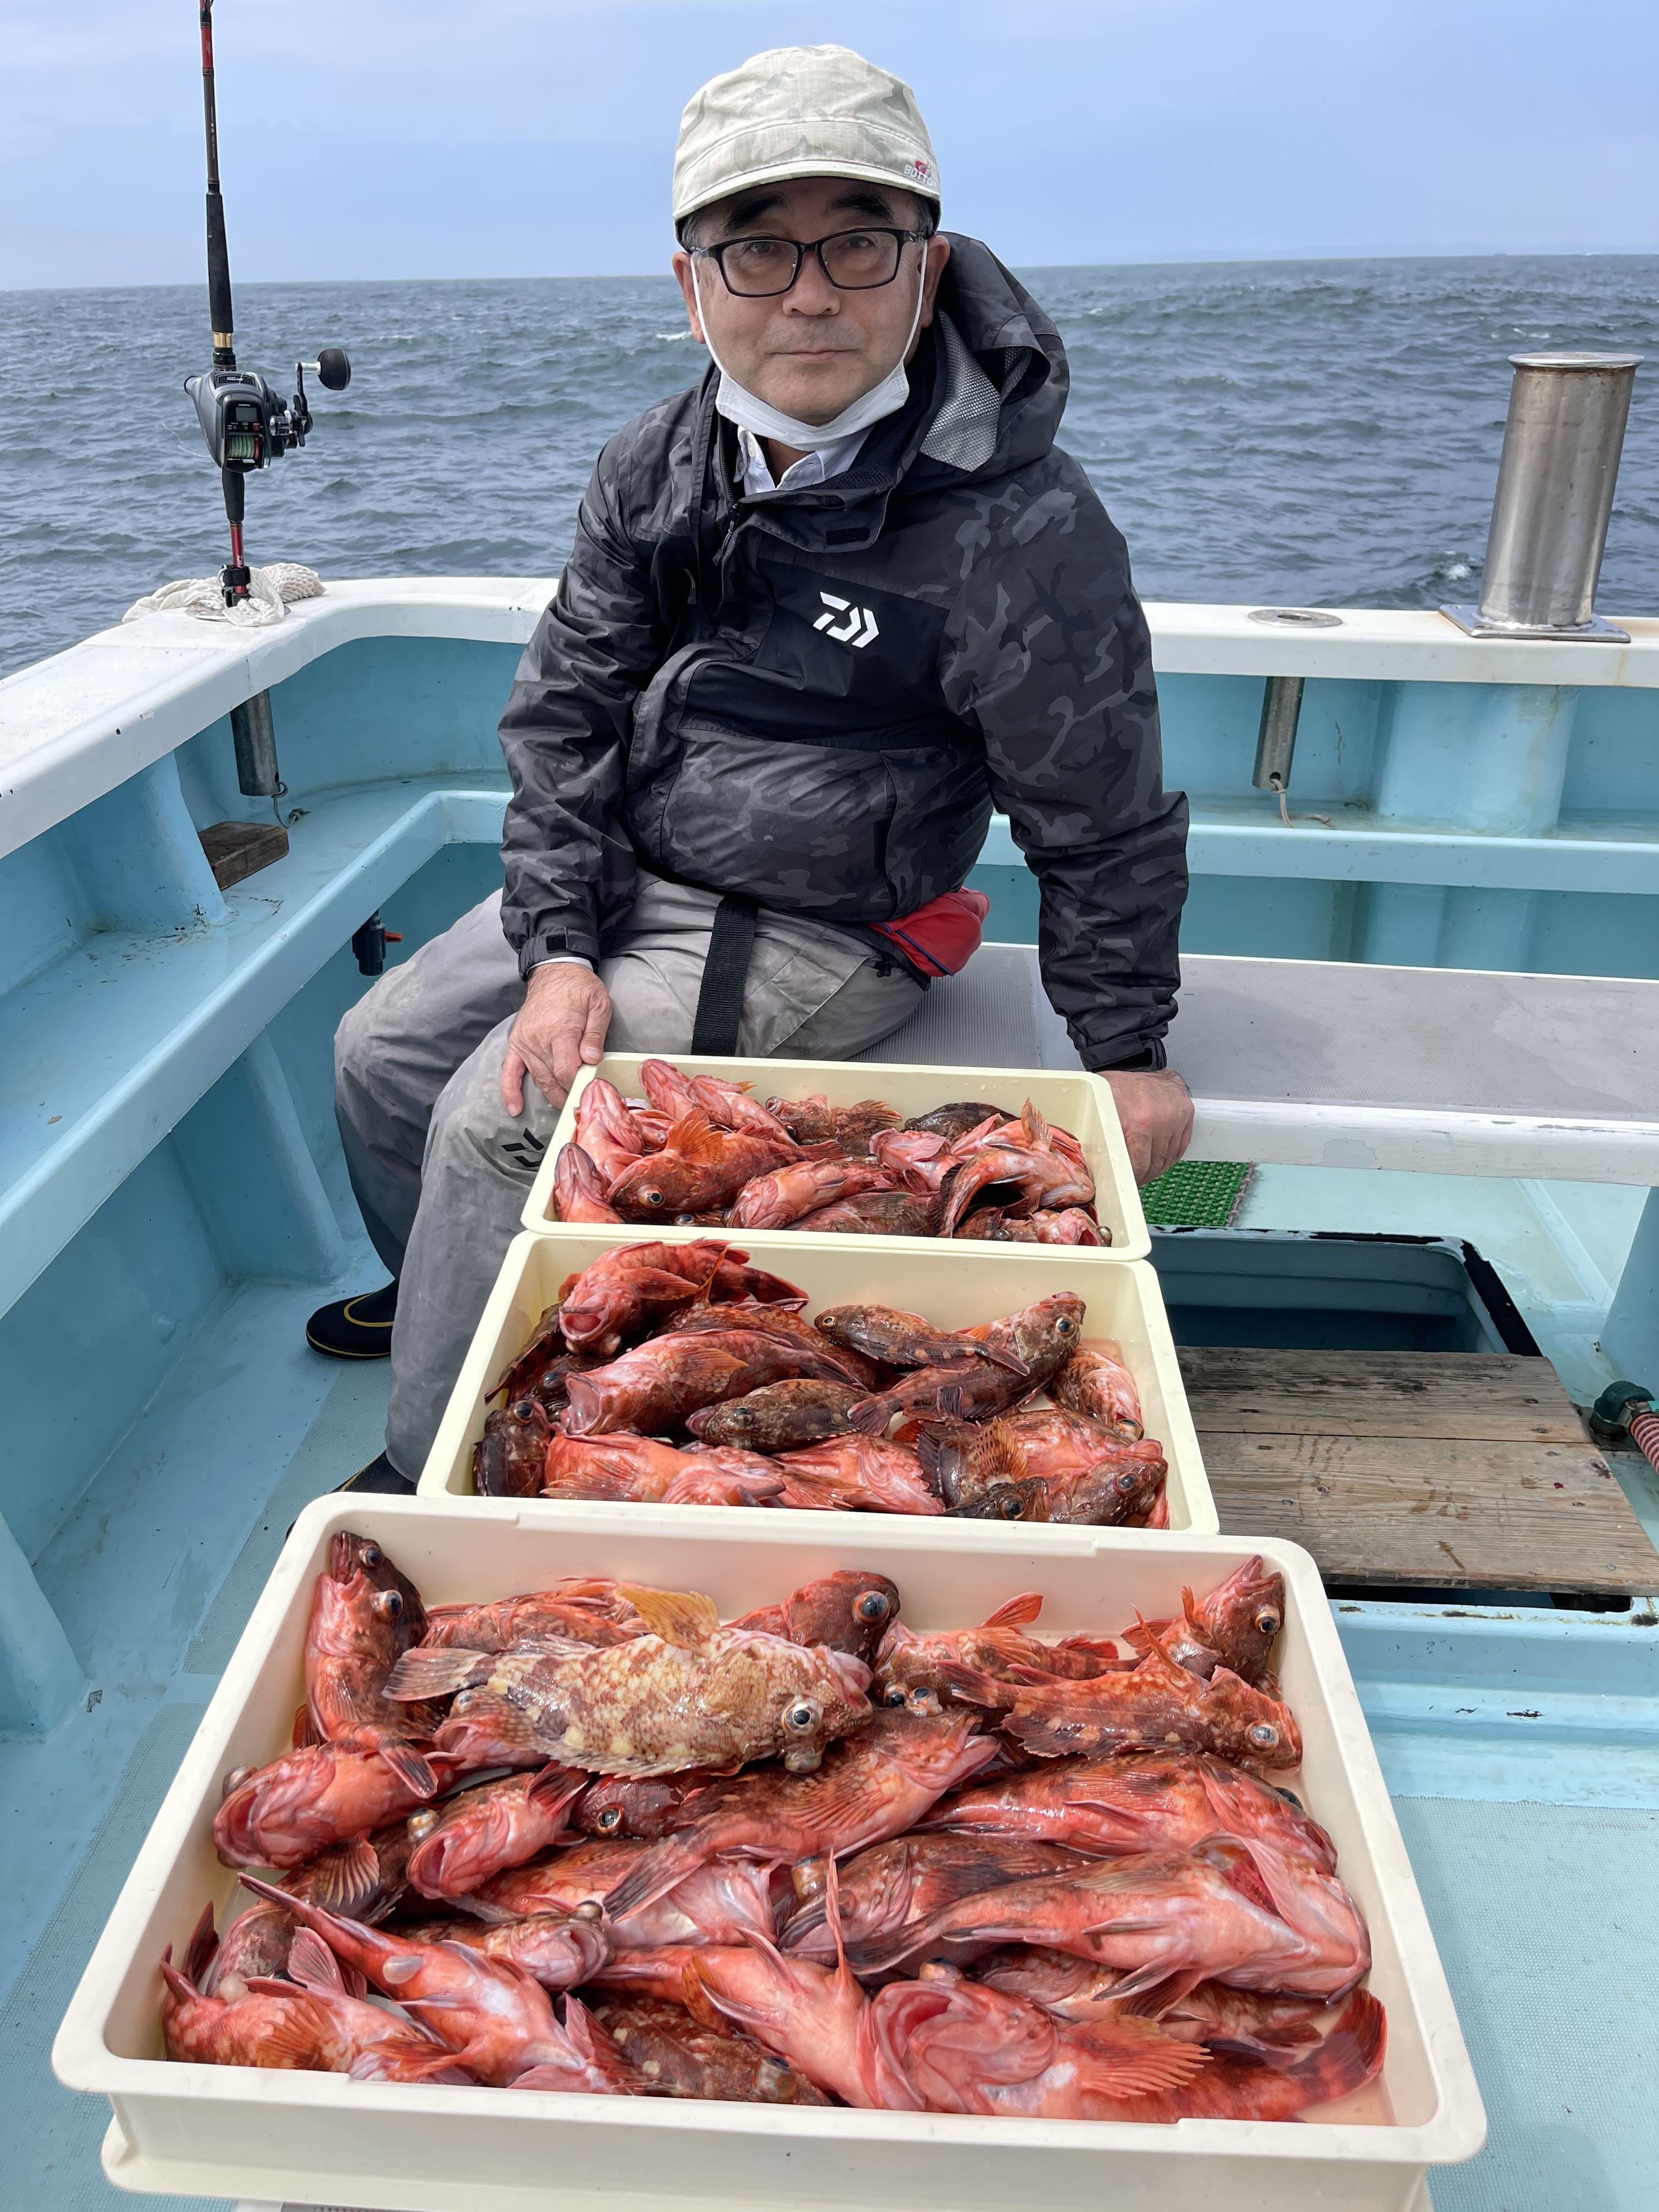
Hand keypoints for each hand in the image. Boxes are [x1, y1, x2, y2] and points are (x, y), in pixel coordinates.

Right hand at [500, 964, 611, 1115]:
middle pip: (552, 1079)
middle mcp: (538, 1039)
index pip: (566, 1070)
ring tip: (565, 1108)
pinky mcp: (516, 1043)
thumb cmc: (580, 988)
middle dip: (568, 1094)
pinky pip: (509, 1070)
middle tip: (583, 1105)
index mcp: (560, 1030)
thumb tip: (591, 1060)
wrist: (554, 972)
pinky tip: (514, 1108)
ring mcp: (525, 1043)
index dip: (579, 1085)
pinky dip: (509, 1091)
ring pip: (538, 1079)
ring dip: (552, 1095)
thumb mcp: (598, 1005)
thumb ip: (595, 1034)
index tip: (590, 1092)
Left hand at [1102, 1066, 1192, 1184]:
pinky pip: (1182, 1144)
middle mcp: (1162, 1121)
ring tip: (1149, 1169)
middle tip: (1137, 1178)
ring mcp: (1177, 1117)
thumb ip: (1110, 1141)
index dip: (1133, 1178)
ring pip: (1170, 1156)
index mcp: (1140, 1124)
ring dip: (1159, 1167)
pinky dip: (1172, 1155)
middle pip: (1156, 1163)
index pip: (1139, 1165)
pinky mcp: (1187, 1113)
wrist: (1136, 1062)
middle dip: (1145, 1174)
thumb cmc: (1117, 1086)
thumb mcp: (1105, 1114)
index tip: (1129, 1181)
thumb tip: (1109, 1167)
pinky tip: (1162, 1158)